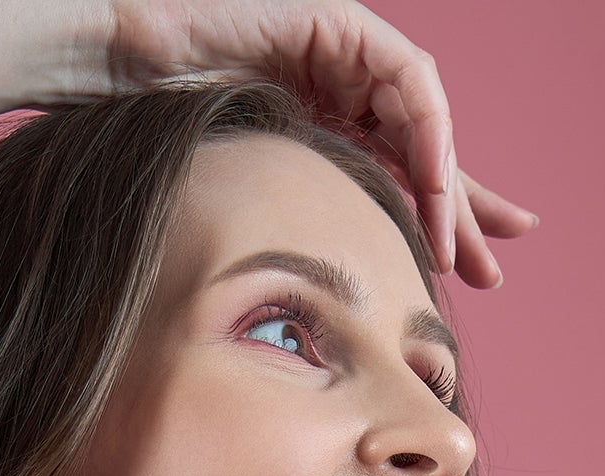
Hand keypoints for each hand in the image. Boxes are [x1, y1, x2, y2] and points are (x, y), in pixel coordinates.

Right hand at [102, 0, 537, 283]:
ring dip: (447, 184)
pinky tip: (432, 183)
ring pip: (425, 119)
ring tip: (458, 243)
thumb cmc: (151, 135)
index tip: (463, 277)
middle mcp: (337, 91)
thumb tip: (301, 318)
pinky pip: (407, 81)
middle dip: (461, 211)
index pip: (393, 178)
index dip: (434, 224)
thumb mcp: (235, 205)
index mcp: (317, 130)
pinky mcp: (338, 25)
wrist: (110, 59)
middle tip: (494, 268)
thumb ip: (277, 234)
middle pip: (421, 153)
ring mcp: (341, 53)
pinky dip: (427, 133)